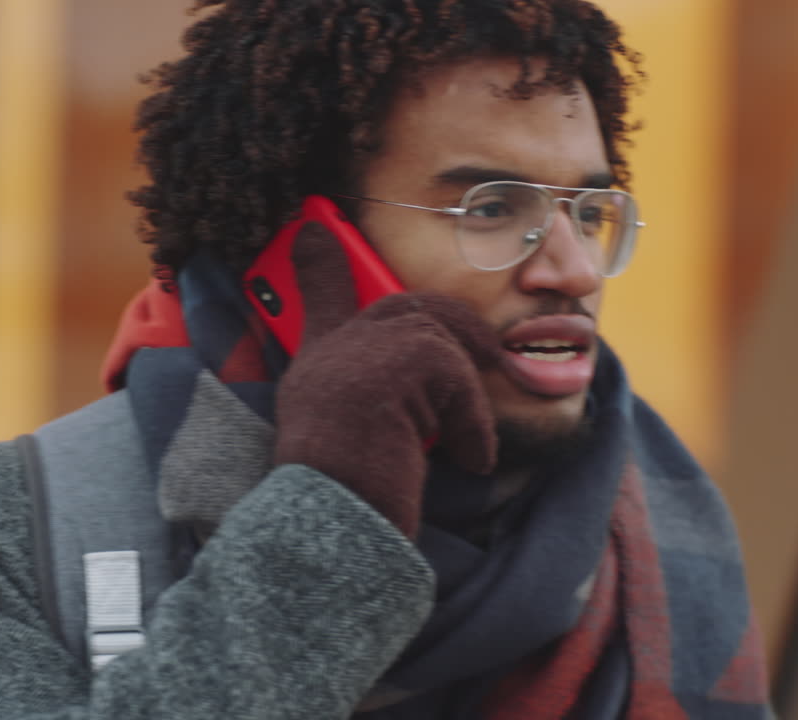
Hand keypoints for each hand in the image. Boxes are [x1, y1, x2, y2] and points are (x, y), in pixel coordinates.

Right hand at [273, 222, 500, 536]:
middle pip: (399, 306)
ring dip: (462, 392)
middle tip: (488, 360)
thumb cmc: (345, 489)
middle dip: (454, 333)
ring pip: (439, 341)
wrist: (334, 521)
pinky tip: (468, 459)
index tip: (309, 228)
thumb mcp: (344, 429)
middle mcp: (330, 349)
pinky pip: (457, 374)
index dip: (321, 262)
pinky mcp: (398, 362)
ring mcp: (360, 350)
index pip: (319, 296)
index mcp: (316, 365)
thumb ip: (364, 395)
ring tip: (467, 436)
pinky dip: (472, 420)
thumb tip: (388, 358)